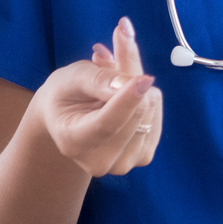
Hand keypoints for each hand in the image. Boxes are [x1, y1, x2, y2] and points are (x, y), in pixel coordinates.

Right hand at [34, 16, 163, 177]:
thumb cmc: (65, 94)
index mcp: (74, 142)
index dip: (127, 100)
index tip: (143, 77)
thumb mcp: (71, 78)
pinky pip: (157, 114)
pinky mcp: (144, 156)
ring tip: (111, 89)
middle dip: (129, 79)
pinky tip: (124, 101)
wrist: (68, 119)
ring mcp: (124, 162)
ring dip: (137, 88)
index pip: (107, 123)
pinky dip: (145, 98)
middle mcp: (100, 161)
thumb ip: (98, 78)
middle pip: (136, 112)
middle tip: (110, 61)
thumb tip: (126, 82)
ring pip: (150, 108)